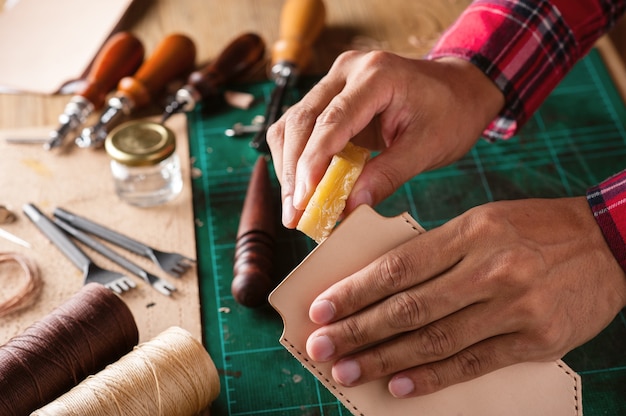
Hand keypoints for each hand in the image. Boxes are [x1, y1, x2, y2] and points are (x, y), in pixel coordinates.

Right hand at [266, 51, 503, 227]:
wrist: (459, 90)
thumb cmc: (450, 113)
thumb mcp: (427, 148)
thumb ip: (388, 175)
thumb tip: (350, 207)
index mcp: (377, 74)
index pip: (332, 120)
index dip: (312, 162)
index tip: (304, 200)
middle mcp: (347, 71)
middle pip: (301, 121)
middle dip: (294, 172)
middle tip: (294, 215)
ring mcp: (334, 81)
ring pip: (292, 125)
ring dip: (290, 168)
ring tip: (296, 209)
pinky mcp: (329, 97)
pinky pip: (300, 128)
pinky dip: (297, 160)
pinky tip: (304, 189)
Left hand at [305, 197, 625, 396]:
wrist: (607, 242)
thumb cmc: (532, 229)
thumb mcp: (482, 222)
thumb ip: (436, 251)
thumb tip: (380, 284)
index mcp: (471, 231)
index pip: (398, 267)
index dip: (355, 291)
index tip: (321, 308)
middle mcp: (490, 268)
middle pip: (409, 307)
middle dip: (358, 330)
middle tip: (321, 346)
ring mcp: (515, 306)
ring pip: (436, 340)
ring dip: (386, 359)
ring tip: (349, 370)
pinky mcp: (537, 339)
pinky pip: (474, 363)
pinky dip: (434, 377)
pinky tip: (401, 386)